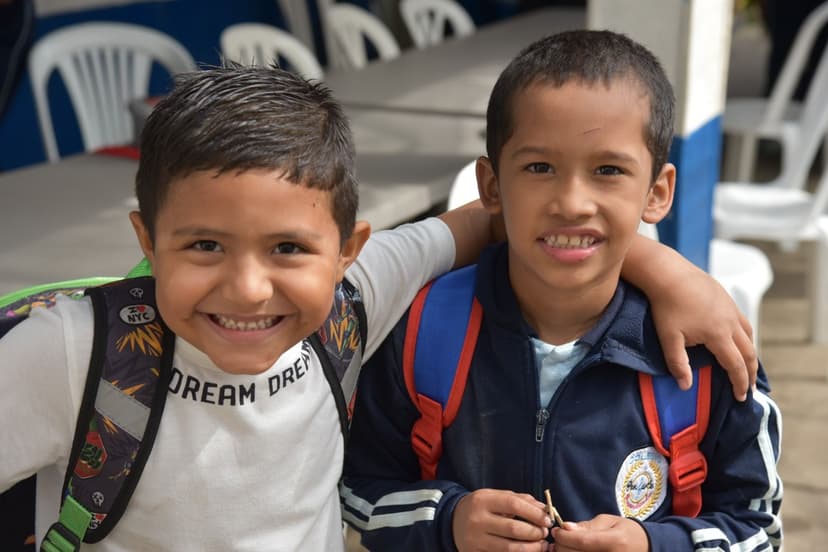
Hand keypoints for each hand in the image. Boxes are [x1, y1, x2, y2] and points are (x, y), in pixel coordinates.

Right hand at [452, 488, 551, 550]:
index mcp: (483, 500)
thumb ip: (519, 499)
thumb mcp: (494, 496)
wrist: (452, 520)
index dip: (534, 513)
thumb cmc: (481, 507)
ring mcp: (475, 539)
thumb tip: (544, 509)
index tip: (547, 519)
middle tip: (544, 533)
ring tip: (541, 545)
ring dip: (531, 548)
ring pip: (509, 548)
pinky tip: (527, 551)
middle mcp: (477, 520)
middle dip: (535, 533)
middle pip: (513, 529)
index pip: (514, 504)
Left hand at [551, 515, 647, 551]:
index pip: (581, 541)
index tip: (556, 530)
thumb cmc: (626, 532)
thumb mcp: (609, 522)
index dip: (564, 536)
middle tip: (560, 538)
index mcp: (614, 542)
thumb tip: (565, 527)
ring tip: (566, 546)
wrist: (646, 548)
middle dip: (562, 545)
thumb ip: (587, 526)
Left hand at [649, 266, 756, 400]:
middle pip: (749, 352)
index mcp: (719, 334)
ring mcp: (731, 308)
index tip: (741, 397)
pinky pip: (742, 321)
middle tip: (750, 388)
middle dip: (750, 372)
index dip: (740, 383)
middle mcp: (731, 322)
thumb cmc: (666, 306)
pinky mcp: (726, 298)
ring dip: (750, 353)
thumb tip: (686, 386)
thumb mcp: (669, 338)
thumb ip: (678, 364)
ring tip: (747, 366)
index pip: (736, 365)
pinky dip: (745, 336)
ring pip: (748, 335)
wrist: (668, 273)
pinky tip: (738, 339)